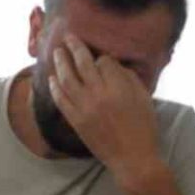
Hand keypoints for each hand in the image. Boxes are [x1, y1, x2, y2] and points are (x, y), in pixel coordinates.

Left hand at [48, 33, 160, 178]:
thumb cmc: (143, 127)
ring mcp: (84, 107)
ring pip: (67, 79)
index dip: (102, 57)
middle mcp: (99, 94)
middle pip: (82, 64)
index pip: (104, 62)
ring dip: (60, 63)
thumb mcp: (143, 98)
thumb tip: (112, 64)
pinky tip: (51, 78)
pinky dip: (54, 87)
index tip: (102, 57)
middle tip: (68, 37)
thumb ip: (128, 78)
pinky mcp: (75, 120)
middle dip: (74, 47)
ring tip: (57, 52)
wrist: (131, 157)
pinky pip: (60, 100)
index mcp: (118, 87)